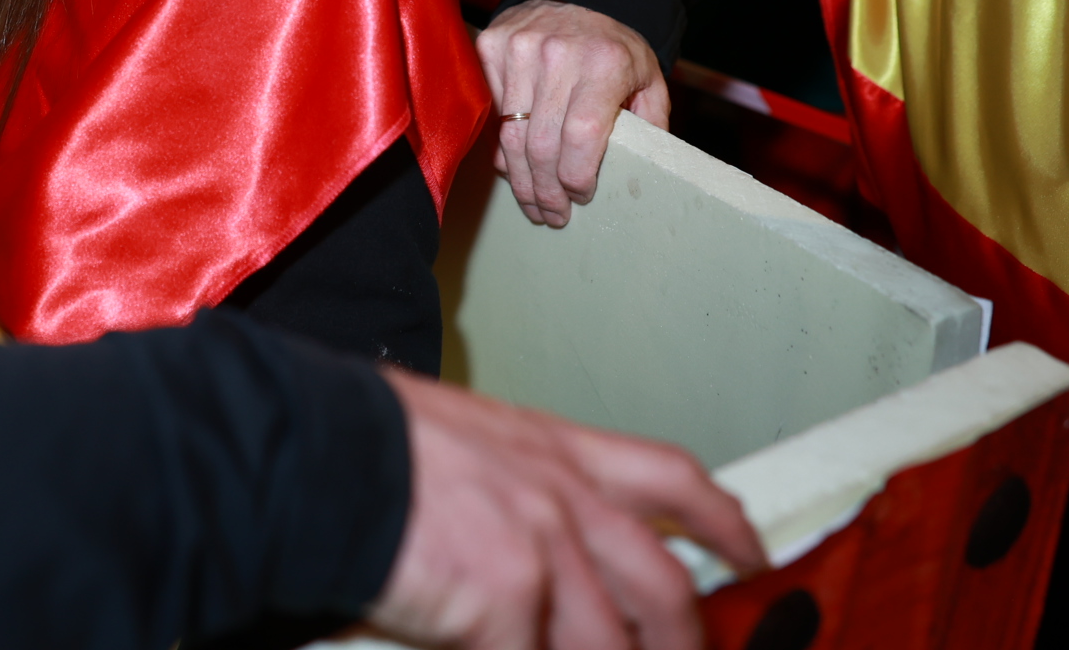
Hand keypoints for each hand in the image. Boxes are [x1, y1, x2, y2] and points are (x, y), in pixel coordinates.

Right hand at [367, 368, 762, 649]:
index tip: (751, 551)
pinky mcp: (507, 604)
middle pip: (661, 582)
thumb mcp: (465, 440)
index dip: (721, 519)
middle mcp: (562, 496)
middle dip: (683, 641)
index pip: (668, 476)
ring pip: (609, 643)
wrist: (318, 454)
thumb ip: (514, 487)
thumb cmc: (366, 440)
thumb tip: (534, 550)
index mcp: (553, 448)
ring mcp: (541, 552)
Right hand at [478, 0, 668, 227]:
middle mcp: (558, 54)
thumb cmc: (616, 45)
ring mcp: (518, 49)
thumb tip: (641, 175)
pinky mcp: (490, 47)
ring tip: (533, 204)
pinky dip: (501, 148)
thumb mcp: (649, 79)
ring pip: (509, 136)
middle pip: (541, 145)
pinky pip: (491, 115)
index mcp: (605, 63)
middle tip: (553, 215)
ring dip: (520, 180)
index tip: (581, 197)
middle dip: (546, 191)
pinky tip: (514, 167)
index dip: (577, 178)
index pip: (582, 137)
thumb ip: (649, 126)